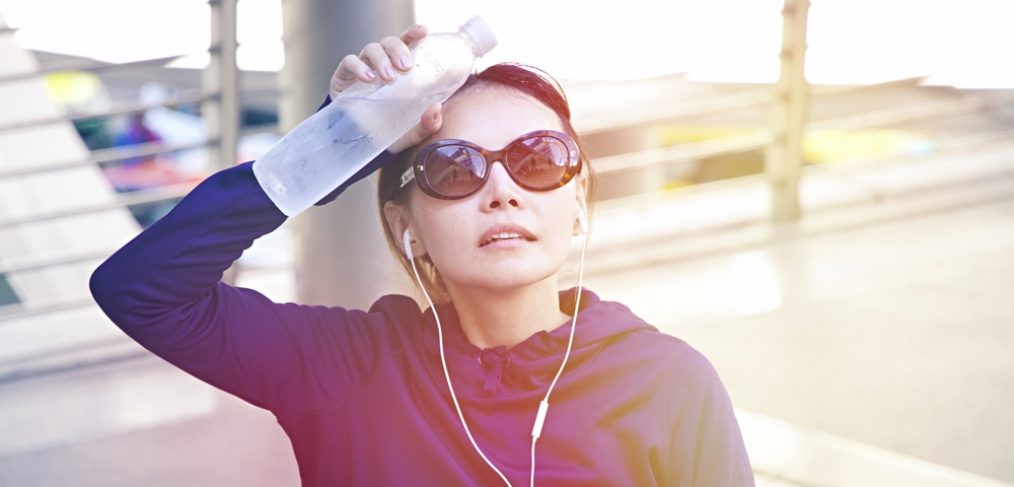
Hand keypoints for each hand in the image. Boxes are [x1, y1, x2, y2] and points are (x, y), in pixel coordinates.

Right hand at [329, 24, 442, 153]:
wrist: (358, 142)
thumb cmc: (388, 131)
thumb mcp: (411, 133)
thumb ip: (427, 124)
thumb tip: (437, 108)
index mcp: (400, 68)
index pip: (408, 43)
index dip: (414, 33)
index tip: (423, 31)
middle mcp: (382, 62)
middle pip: (390, 43)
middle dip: (399, 50)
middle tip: (406, 67)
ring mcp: (363, 67)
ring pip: (372, 49)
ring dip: (382, 60)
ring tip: (388, 78)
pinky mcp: (344, 76)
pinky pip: (350, 61)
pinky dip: (359, 66)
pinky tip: (368, 79)